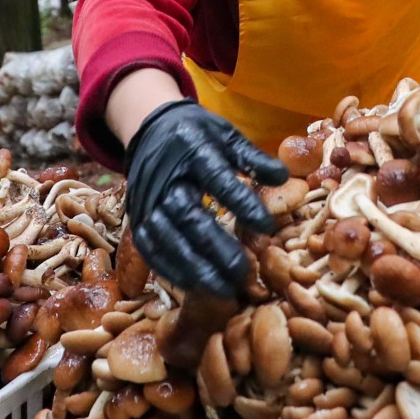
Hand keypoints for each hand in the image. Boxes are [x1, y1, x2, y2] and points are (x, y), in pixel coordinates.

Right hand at [124, 98, 287, 299]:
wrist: (150, 129)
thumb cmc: (197, 135)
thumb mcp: (226, 135)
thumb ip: (253, 157)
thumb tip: (283, 177)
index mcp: (192, 149)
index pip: (217, 178)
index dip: (241, 203)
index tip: (265, 227)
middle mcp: (165, 177)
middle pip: (187, 215)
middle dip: (214, 247)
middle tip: (242, 272)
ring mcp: (146, 199)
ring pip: (166, 238)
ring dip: (194, 267)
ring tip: (222, 289)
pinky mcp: (135, 218)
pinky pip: (150, 249)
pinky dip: (171, 270)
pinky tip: (194, 286)